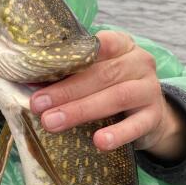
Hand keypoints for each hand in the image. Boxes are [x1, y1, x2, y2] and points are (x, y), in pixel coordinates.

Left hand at [30, 30, 185, 161]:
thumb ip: (73, 76)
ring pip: (116, 97)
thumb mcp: (98, 77)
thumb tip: (31, 86)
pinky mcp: (154, 116)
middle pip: (102, 74)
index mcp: (122, 45)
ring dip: (81, 110)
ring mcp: (149, 89)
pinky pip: (136, 126)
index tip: (49, 64)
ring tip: (53, 123)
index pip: (102, 43)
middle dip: (67, 90)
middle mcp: (139, 63)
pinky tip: (99, 142)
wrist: (151, 116)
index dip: (77, 53)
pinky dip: (117, 134)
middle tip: (37, 105)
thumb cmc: (113, 90)